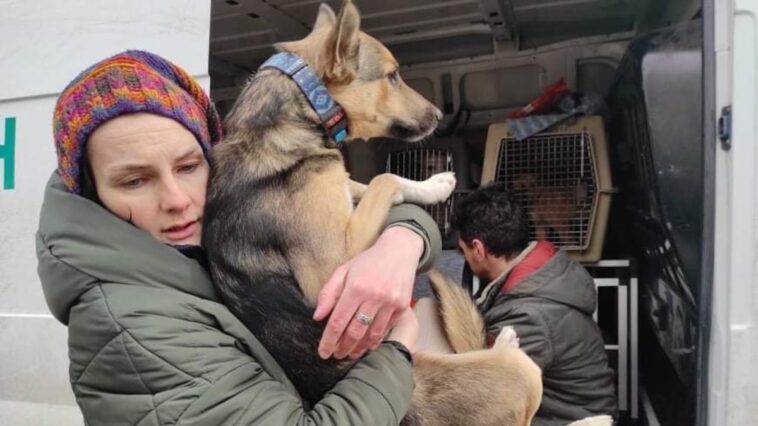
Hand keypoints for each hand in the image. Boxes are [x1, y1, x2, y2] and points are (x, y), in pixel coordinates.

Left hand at [313, 226, 423, 358]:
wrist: (399, 251)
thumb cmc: (367, 261)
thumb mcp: (343, 270)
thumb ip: (328, 293)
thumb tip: (317, 317)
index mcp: (356, 287)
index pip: (338, 321)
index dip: (329, 340)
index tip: (323, 352)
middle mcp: (374, 297)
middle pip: (354, 332)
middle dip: (343, 348)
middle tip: (335, 356)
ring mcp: (390, 303)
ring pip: (372, 335)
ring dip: (359, 348)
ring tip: (349, 354)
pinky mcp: (402, 307)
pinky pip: (385, 329)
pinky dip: (375, 340)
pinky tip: (366, 345)